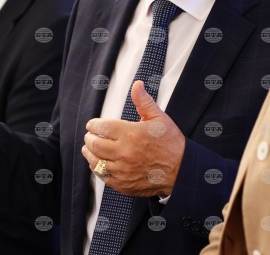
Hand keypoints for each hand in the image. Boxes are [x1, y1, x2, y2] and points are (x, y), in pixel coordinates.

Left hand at [81, 80, 185, 196]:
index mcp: (131, 134)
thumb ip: (144, 101)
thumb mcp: (159, 118)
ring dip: (90, 153)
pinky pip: (103, 176)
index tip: (92, 125)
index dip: (94, 125)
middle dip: (90, 138)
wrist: (181, 170)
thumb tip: (137, 85)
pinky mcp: (123, 184)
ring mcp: (122, 170)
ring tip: (89, 148)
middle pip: (95, 145)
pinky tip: (98, 163)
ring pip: (95, 162)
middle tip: (90, 135)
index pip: (102, 128)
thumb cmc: (171, 144)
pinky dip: (97, 169)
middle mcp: (124, 153)